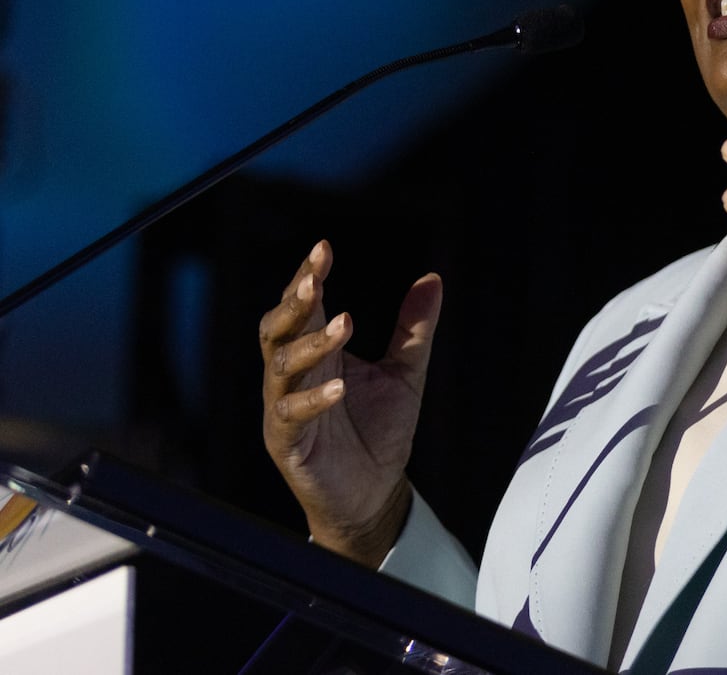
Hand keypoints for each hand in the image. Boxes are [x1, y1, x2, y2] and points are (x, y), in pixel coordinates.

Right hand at [258, 240, 441, 566]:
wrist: (374, 494)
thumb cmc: (380, 431)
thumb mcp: (405, 372)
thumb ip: (413, 328)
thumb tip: (432, 278)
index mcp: (317, 354)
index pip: (303, 307)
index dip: (307, 276)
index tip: (323, 248)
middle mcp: (294, 377)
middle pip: (278, 328)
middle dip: (294, 301)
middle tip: (314, 277)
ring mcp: (286, 410)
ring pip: (282, 367)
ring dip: (311, 343)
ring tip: (345, 322)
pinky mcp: (290, 444)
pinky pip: (292, 416)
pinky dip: (314, 398)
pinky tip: (339, 385)